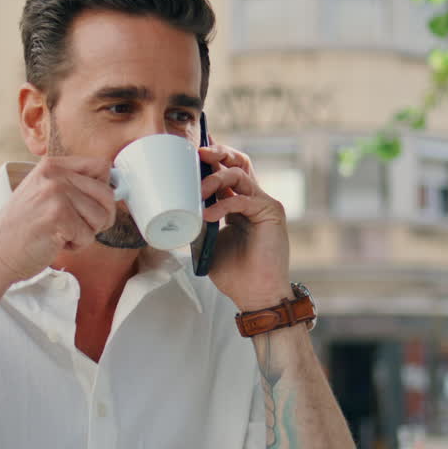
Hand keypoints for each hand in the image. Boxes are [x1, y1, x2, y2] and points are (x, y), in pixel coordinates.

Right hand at [0, 156, 115, 282]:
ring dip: (86, 233)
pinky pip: (89, 235)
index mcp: (52, 165)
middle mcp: (54, 174)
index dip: (104, 189)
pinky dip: (76, 245)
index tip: (92, 205)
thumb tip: (115, 186)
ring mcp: (55, 194)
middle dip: (100, 217)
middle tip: (78, 227)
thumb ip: (74, 186)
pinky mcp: (57, 216)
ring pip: (101, 216)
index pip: (102, 166)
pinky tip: (55, 241)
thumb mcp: (44, 193)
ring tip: (61, 233)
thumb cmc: (23, 229)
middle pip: (107, 193)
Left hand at [198, 144, 291, 310]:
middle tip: (198, 153)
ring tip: (198, 192)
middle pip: (238, 162)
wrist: (255, 295)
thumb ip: (198, 222)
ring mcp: (263, 204)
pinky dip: (223, 204)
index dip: (212, 160)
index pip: (227, 171)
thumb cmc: (235, 273)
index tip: (192, 154)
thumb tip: (176, 208)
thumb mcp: (208, 242)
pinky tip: (208, 215)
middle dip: (218, 153)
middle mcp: (253, 199)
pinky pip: (243, 199)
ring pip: (240, 174)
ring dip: (215, 178)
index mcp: (239, 204)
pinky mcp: (271, 212)